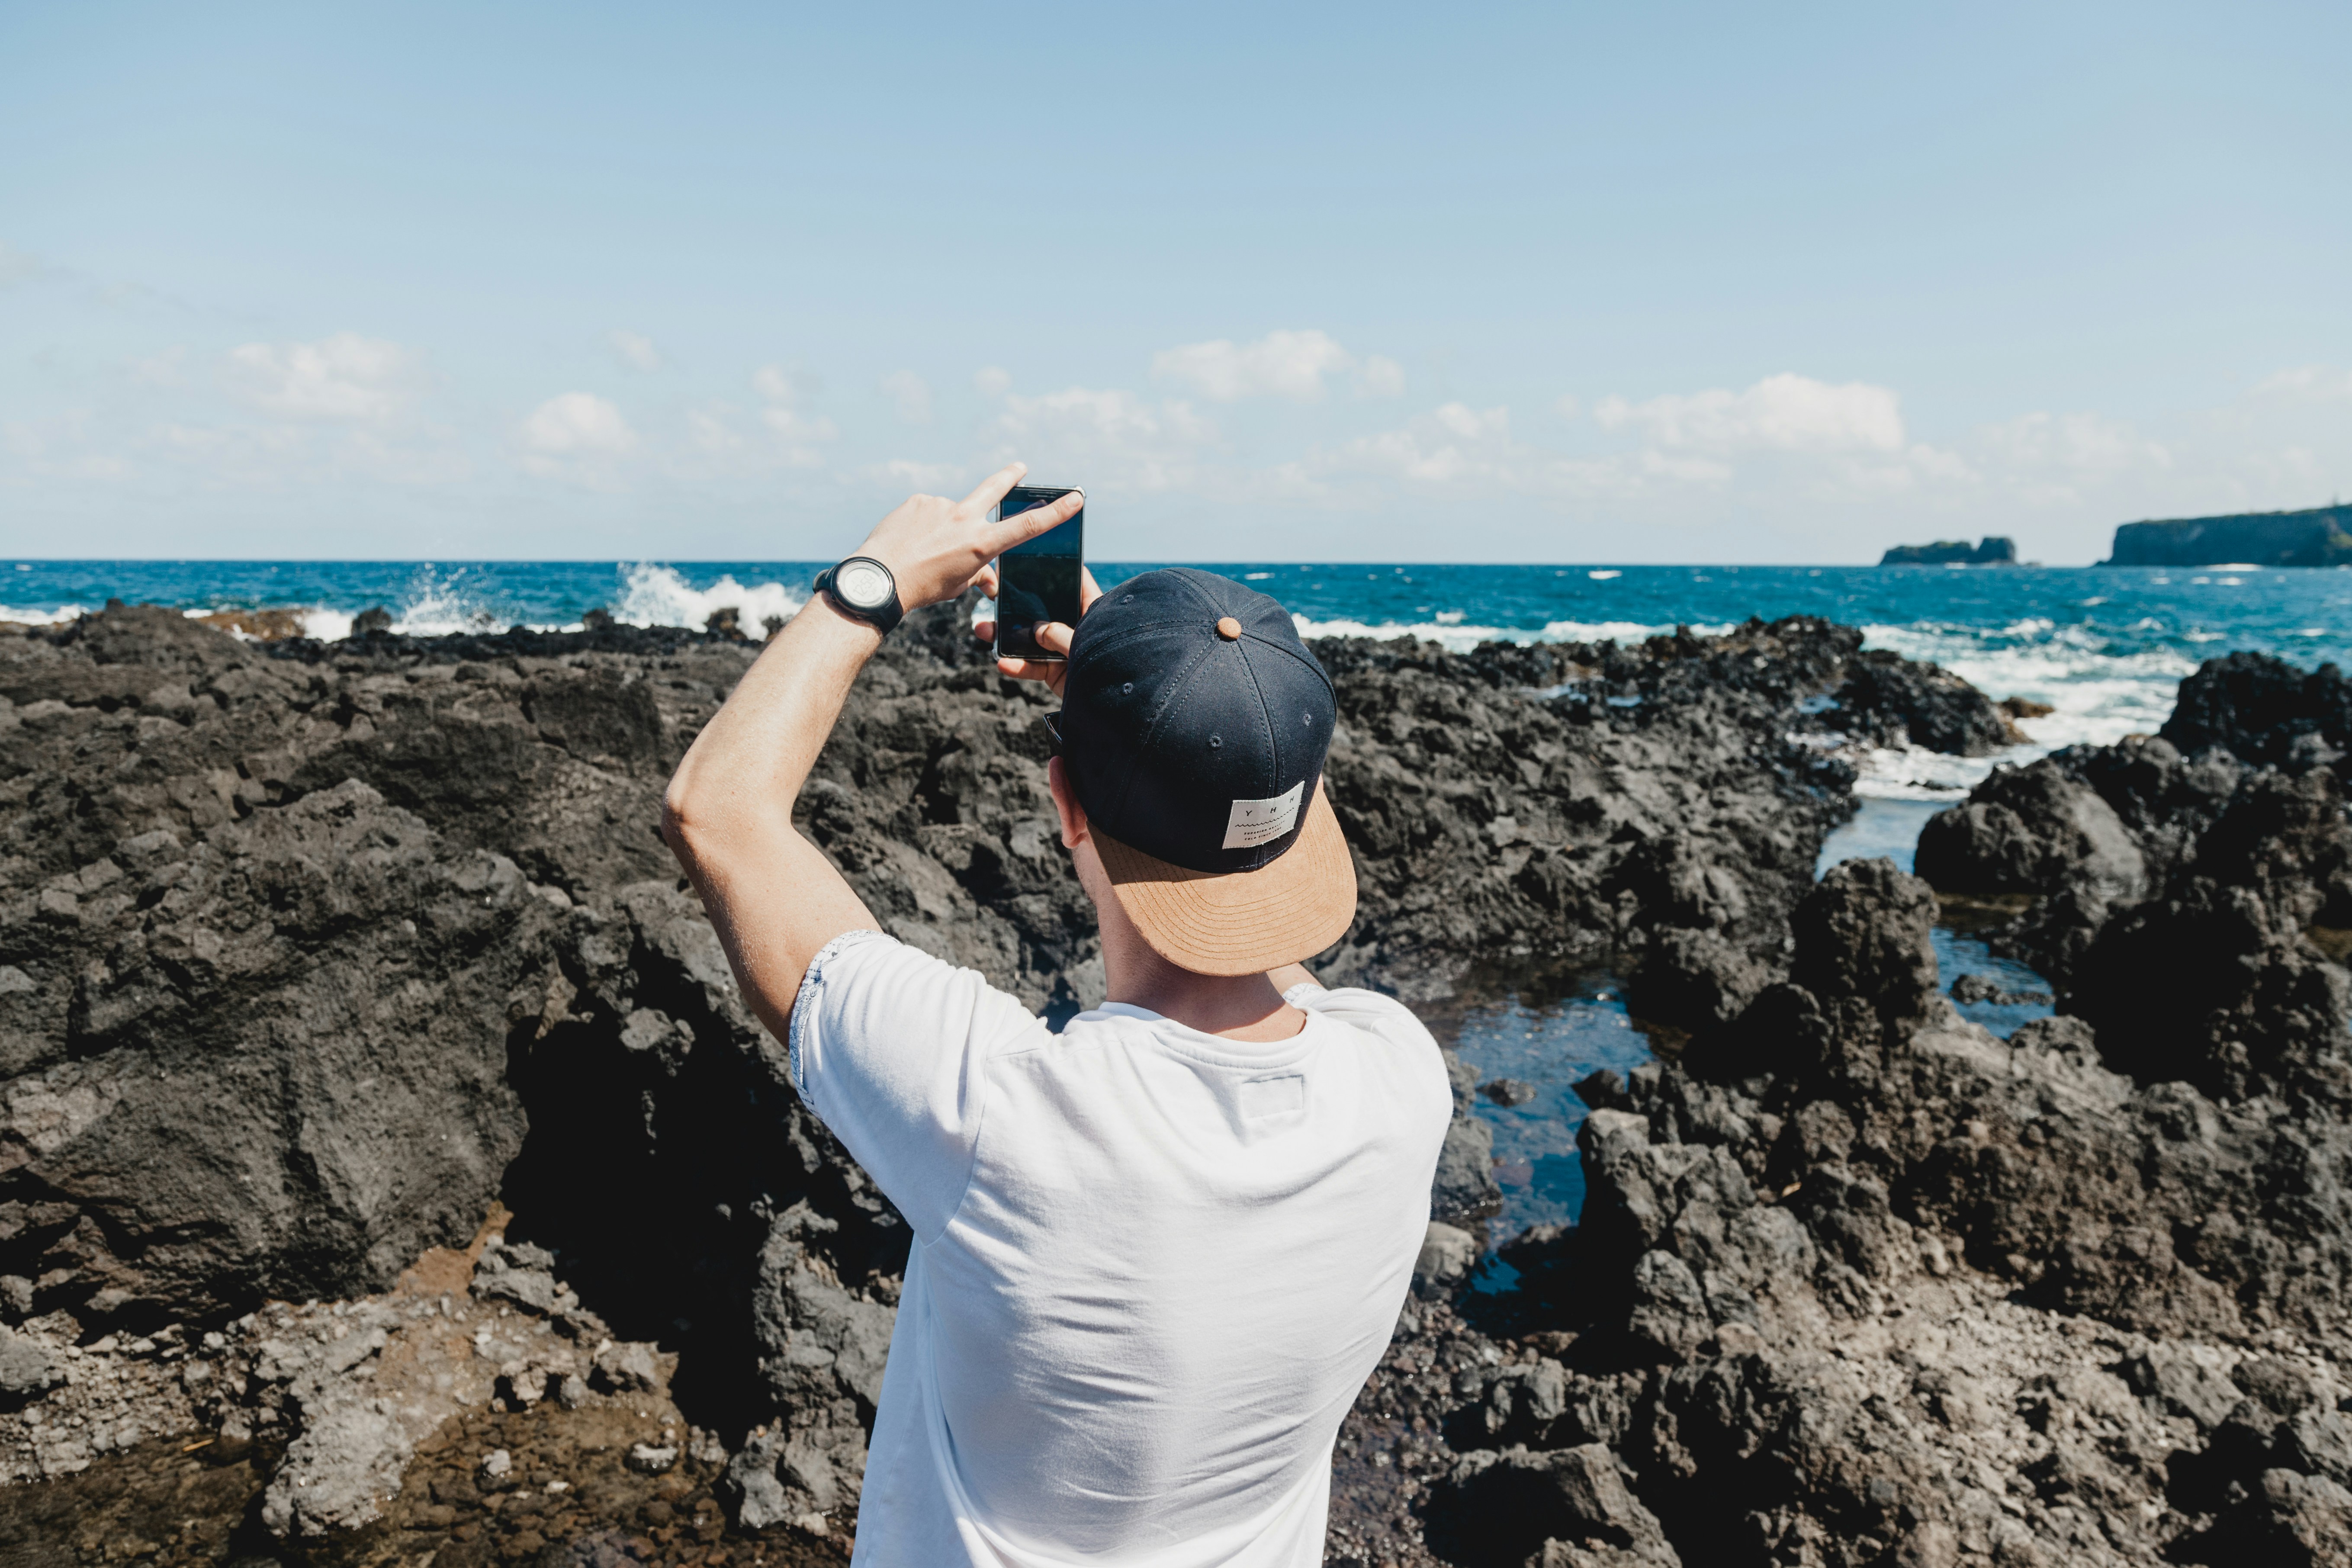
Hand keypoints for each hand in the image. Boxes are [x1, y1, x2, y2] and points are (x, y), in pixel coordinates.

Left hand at [852, 461, 1082, 614]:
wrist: (880, 578)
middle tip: (1019, 467)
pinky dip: (922, 525)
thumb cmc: (922, 586)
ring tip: (922, 550)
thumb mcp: (958, 585)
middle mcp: (964, 519)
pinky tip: (909, 541)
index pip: (1027, 526)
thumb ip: (977, 573)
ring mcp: (940, 506)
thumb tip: (987, 576)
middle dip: (1010, 477)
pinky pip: (926, 512)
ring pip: (949, 516)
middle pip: (994, 489)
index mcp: (980, 543)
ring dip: (941, 529)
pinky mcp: (919, 500)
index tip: (1075, 497)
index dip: (1056, 512)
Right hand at [972, 564, 1103, 696]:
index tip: (1039, 557)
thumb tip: (1037, 630)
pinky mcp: (1058, 672)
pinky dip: (1018, 667)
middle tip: (996, 597)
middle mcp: (1078, 628)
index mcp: (1094, 613)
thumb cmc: (1110, 666)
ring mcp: (1066, 650)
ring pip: (1033, 640)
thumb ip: (1058, 634)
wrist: (1115, 709)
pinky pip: (1034, 667)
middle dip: (1020, 607)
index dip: (1062, 570)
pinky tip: (1002, 664)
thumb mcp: (1083, 644)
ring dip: (1008, 638)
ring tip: (983, 631)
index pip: (1078, 583)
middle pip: (1046, 612)